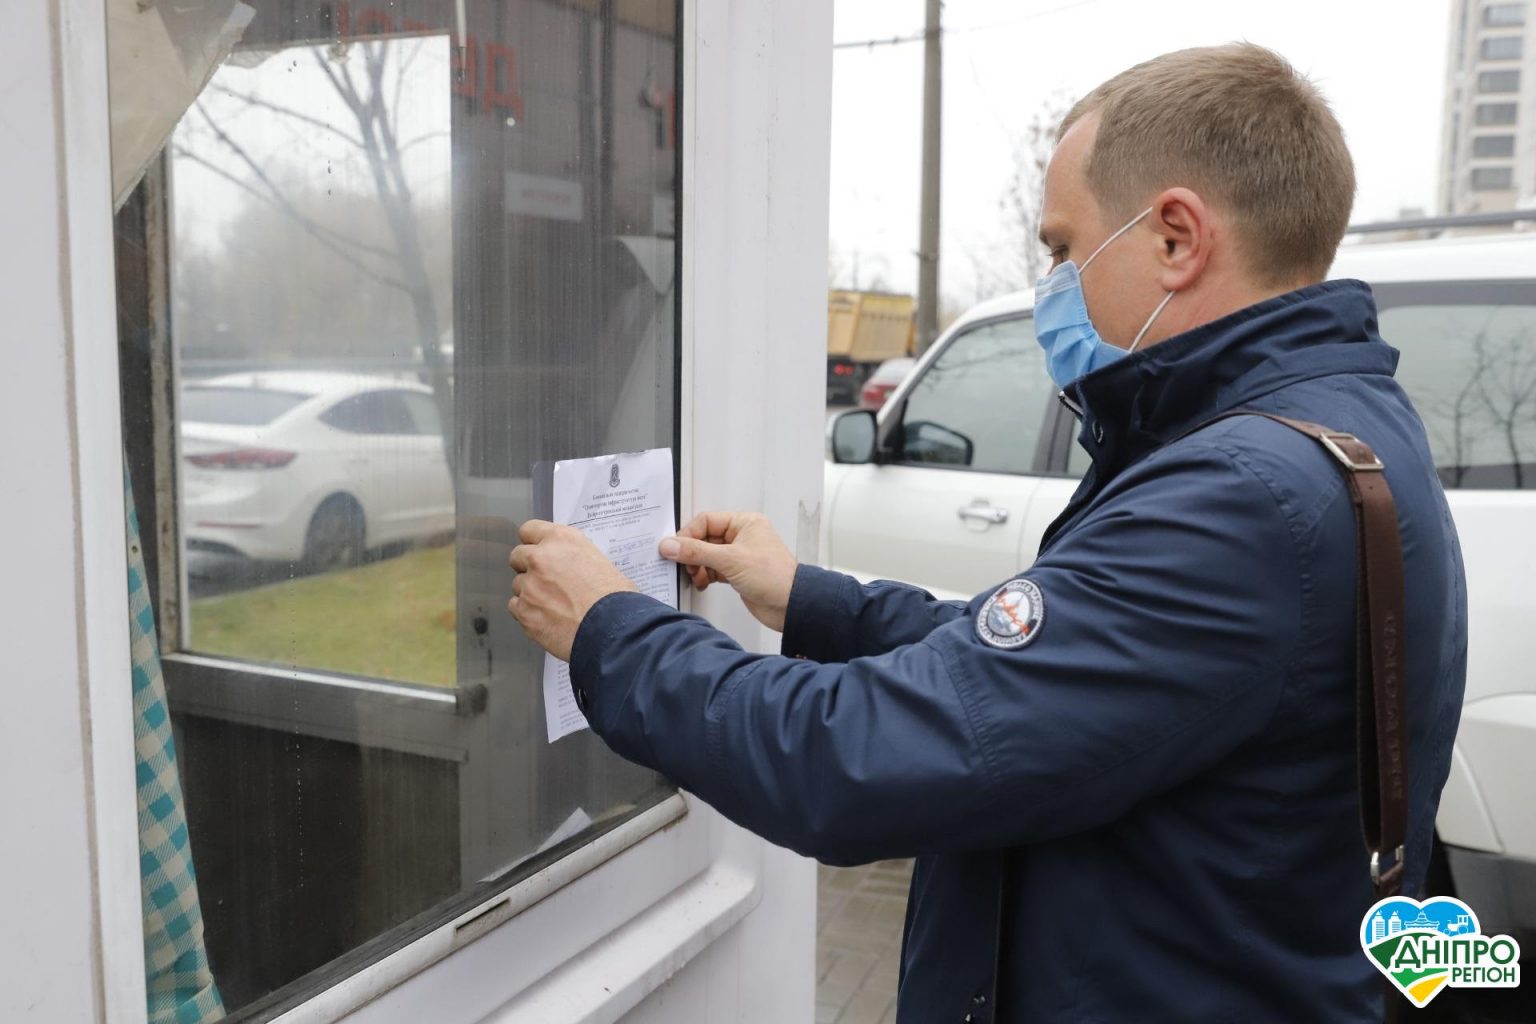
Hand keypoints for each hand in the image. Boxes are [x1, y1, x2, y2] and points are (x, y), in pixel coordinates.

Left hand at [508, 520, 637, 661]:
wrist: (612, 630)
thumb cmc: (616, 598)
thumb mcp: (601, 562)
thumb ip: (577, 559)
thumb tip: (572, 570)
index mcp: (562, 540)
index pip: (529, 530)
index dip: (533, 543)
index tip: (538, 552)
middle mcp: (540, 558)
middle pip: (517, 556)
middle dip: (528, 567)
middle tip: (545, 581)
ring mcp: (529, 586)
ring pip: (517, 585)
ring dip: (530, 593)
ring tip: (553, 606)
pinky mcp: (524, 612)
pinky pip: (516, 608)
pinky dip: (528, 613)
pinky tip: (547, 620)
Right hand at [659, 510, 797, 631]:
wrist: (790, 606)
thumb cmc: (774, 577)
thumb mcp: (730, 560)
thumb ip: (697, 552)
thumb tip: (670, 545)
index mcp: (744, 523)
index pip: (706, 521)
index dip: (688, 534)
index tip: (674, 549)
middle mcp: (741, 536)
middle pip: (704, 538)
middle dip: (692, 553)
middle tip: (684, 565)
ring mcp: (738, 555)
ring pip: (706, 555)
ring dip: (697, 566)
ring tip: (696, 577)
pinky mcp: (736, 573)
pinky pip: (712, 569)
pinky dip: (704, 576)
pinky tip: (702, 583)